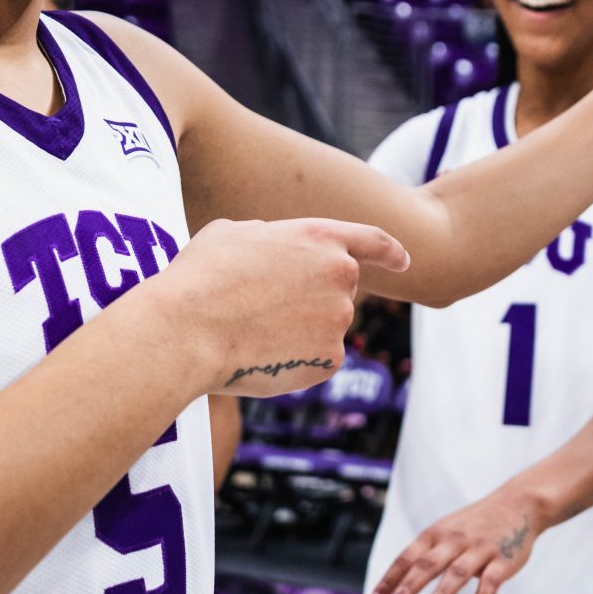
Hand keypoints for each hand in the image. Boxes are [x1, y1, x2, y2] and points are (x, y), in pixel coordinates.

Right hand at [150, 217, 409, 397]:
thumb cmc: (201, 278)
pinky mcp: (330, 359)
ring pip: (325, 327)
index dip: (390, 251)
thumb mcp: (233, 234)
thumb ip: (272, 239)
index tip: (404, 262)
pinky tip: (261, 354)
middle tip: (266, 308)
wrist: (189, 329)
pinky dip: (294, 360)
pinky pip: (317, 359)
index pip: (372, 240)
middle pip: (340, 291)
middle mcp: (340, 276)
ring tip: (253, 330)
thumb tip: (275, 252)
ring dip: (299, 330)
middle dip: (313, 299)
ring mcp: (339, 320)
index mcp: (320, 237)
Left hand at [366, 482, 547, 593]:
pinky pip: (491, 581)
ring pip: (457, 572)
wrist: (518, 504)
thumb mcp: (445, 531)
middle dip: (408, 587)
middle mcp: (455, 540)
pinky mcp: (503, 560)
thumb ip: (424, 555)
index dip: (389, 581)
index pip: (406, 559)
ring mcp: (480, 549)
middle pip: (427, 565)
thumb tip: (394, 586)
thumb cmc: (474, 524)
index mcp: (436, 534)